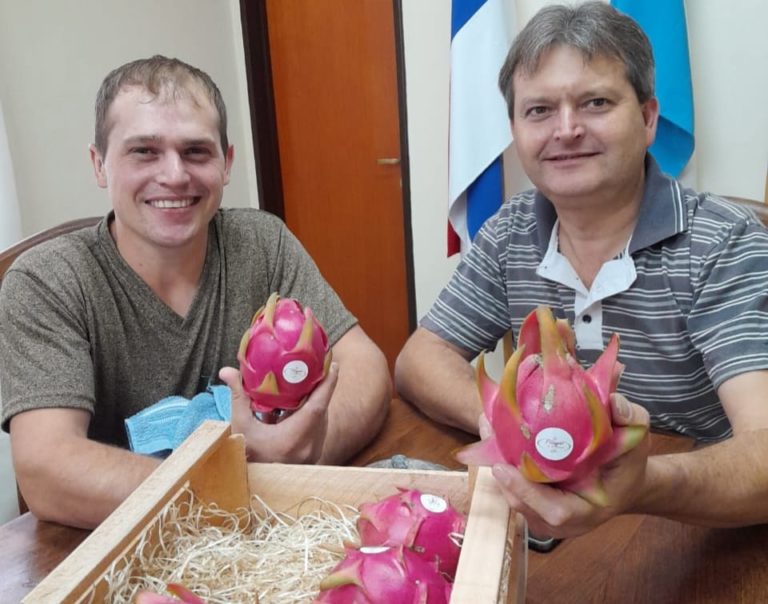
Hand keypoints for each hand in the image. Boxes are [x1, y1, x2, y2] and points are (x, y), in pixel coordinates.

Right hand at [218, 362, 338, 463]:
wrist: (249, 485)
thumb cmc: (245, 455)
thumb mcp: (241, 426)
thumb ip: (238, 397)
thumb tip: (227, 371)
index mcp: (294, 437)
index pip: (318, 406)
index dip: (327, 384)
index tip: (334, 364)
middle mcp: (309, 445)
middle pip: (321, 409)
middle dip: (320, 388)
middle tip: (316, 367)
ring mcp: (313, 451)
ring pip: (320, 419)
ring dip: (314, 401)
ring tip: (307, 381)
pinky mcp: (312, 453)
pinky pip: (315, 428)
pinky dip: (308, 415)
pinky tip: (295, 405)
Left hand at [490, 394, 650, 538]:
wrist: (623, 482)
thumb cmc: (629, 462)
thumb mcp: (636, 437)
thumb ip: (630, 419)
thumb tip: (615, 403)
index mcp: (589, 510)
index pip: (555, 512)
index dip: (528, 493)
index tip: (503, 468)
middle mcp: (562, 520)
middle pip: (521, 502)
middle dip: (500, 469)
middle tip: (488, 430)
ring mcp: (544, 514)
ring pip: (511, 492)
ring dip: (495, 459)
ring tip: (486, 423)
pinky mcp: (533, 503)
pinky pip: (511, 484)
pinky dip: (500, 458)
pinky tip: (492, 430)